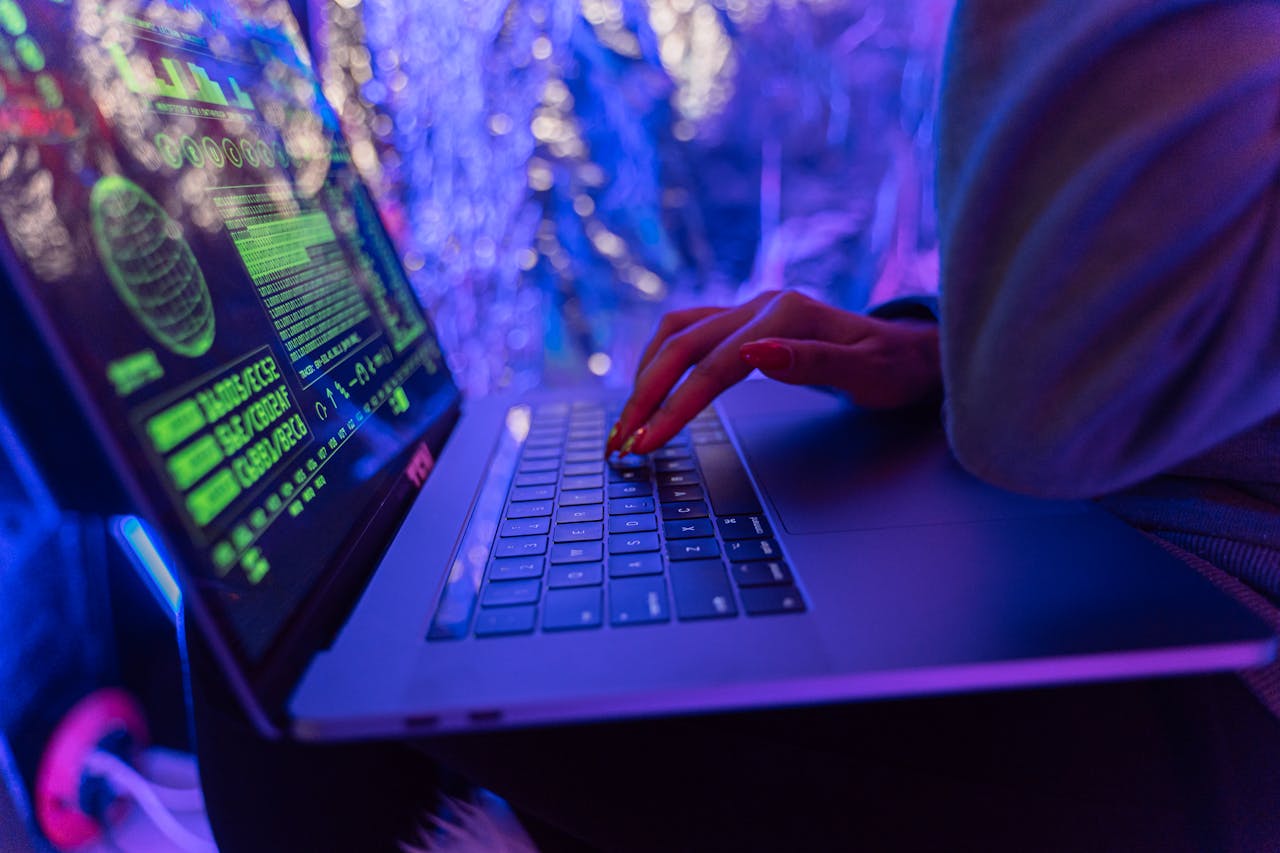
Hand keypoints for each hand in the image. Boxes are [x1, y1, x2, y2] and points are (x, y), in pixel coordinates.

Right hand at [607, 290, 941, 454]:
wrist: (911, 351)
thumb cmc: (894, 369)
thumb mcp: (868, 374)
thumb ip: (812, 363)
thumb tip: (755, 354)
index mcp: (786, 314)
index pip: (715, 366)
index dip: (676, 406)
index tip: (648, 443)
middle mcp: (760, 305)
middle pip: (681, 346)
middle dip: (645, 396)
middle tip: (619, 443)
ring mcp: (750, 309)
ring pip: (676, 333)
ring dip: (644, 375)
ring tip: (625, 421)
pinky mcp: (744, 321)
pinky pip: (687, 332)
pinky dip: (659, 360)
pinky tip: (647, 388)